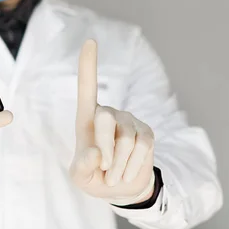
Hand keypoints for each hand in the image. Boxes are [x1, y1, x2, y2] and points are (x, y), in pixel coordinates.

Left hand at [69, 40, 155, 205]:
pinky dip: (133, 166)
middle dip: (105, 149)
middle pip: (106, 119)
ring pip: (125, 140)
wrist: (121, 189)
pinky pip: (142, 148)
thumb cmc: (94, 175)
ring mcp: (130, 121)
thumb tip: (96, 153)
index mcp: (87, 117)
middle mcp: (109, 112)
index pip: (87, 87)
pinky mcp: (147, 133)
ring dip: (119, 166)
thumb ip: (81, 167)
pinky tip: (127, 173)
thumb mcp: (80, 176)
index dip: (88, 64)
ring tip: (113, 175)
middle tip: (103, 169)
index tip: (90, 40)